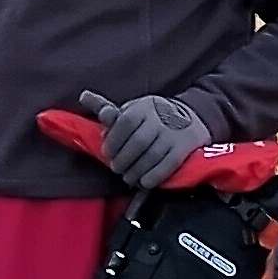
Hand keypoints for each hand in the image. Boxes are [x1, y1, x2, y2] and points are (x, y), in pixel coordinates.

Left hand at [75, 88, 209, 189]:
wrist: (193, 115)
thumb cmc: (153, 115)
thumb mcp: (133, 109)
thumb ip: (109, 109)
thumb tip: (84, 96)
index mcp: (144, 107)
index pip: (125, 123)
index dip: (113, 141)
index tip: (107, 154)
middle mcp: (159, 119)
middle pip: (137, 143)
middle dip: (123, 159)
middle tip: (116, 168)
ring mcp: (173, 134)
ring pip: (151, 156)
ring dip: (136, 171)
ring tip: (128, 177)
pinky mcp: (184, 148)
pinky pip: (167, 165)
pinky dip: (153, 176)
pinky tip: (144, 182)